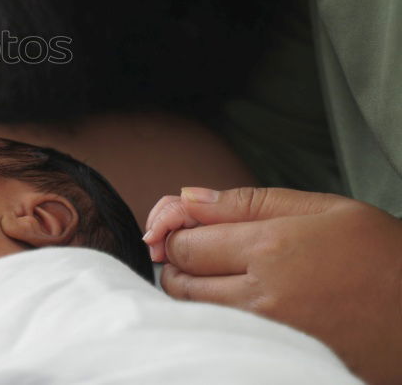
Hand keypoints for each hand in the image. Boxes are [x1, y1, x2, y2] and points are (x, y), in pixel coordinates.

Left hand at [145, 186, 401, 383]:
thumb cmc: (383, 256)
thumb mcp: (325, 209)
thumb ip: (248, 201)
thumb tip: (186, 197)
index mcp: (271, 249)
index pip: (185, 244)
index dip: (175, 233)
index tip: (185, 229)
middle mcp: (261, 296)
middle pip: (180, 281)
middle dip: (176, 263)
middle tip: (196, 252)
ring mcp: (268, 335)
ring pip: (194, 313)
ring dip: (190, 292)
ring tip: (216, 276)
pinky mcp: (278, 358)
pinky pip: (220, 338)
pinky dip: (211, 320)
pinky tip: (233, 305)